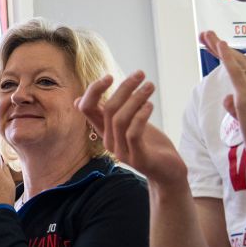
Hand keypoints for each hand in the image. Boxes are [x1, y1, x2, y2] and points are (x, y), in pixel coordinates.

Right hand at [78, 71, 187, 187]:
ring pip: (120, 119)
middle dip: (124, 88)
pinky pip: (133, 134)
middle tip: (140, 74)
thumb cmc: (149, 145)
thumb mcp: (129, 124)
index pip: (86, 108)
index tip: (109, 76)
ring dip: (136, 98)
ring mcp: (121, 151)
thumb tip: (78, 99)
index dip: (93, 91)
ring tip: (150, 86)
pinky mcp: (137, 158)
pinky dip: (141, 116)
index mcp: (104, 131)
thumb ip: (112, 112)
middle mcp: (108, 141)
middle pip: (108, 109)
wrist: (167, 172)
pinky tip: (151, 106)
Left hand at [202, 31, 245, 173]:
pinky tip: (220, 45)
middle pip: (240, 61)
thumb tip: (228, 99)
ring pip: (237, 62)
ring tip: (206, 35)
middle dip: (221, 47)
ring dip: (220, 47)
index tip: (217, 46)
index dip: (230, 57)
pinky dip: (228, 57)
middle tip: (206, 34)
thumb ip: (237, 109)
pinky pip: (237, 72)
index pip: (245, 70)